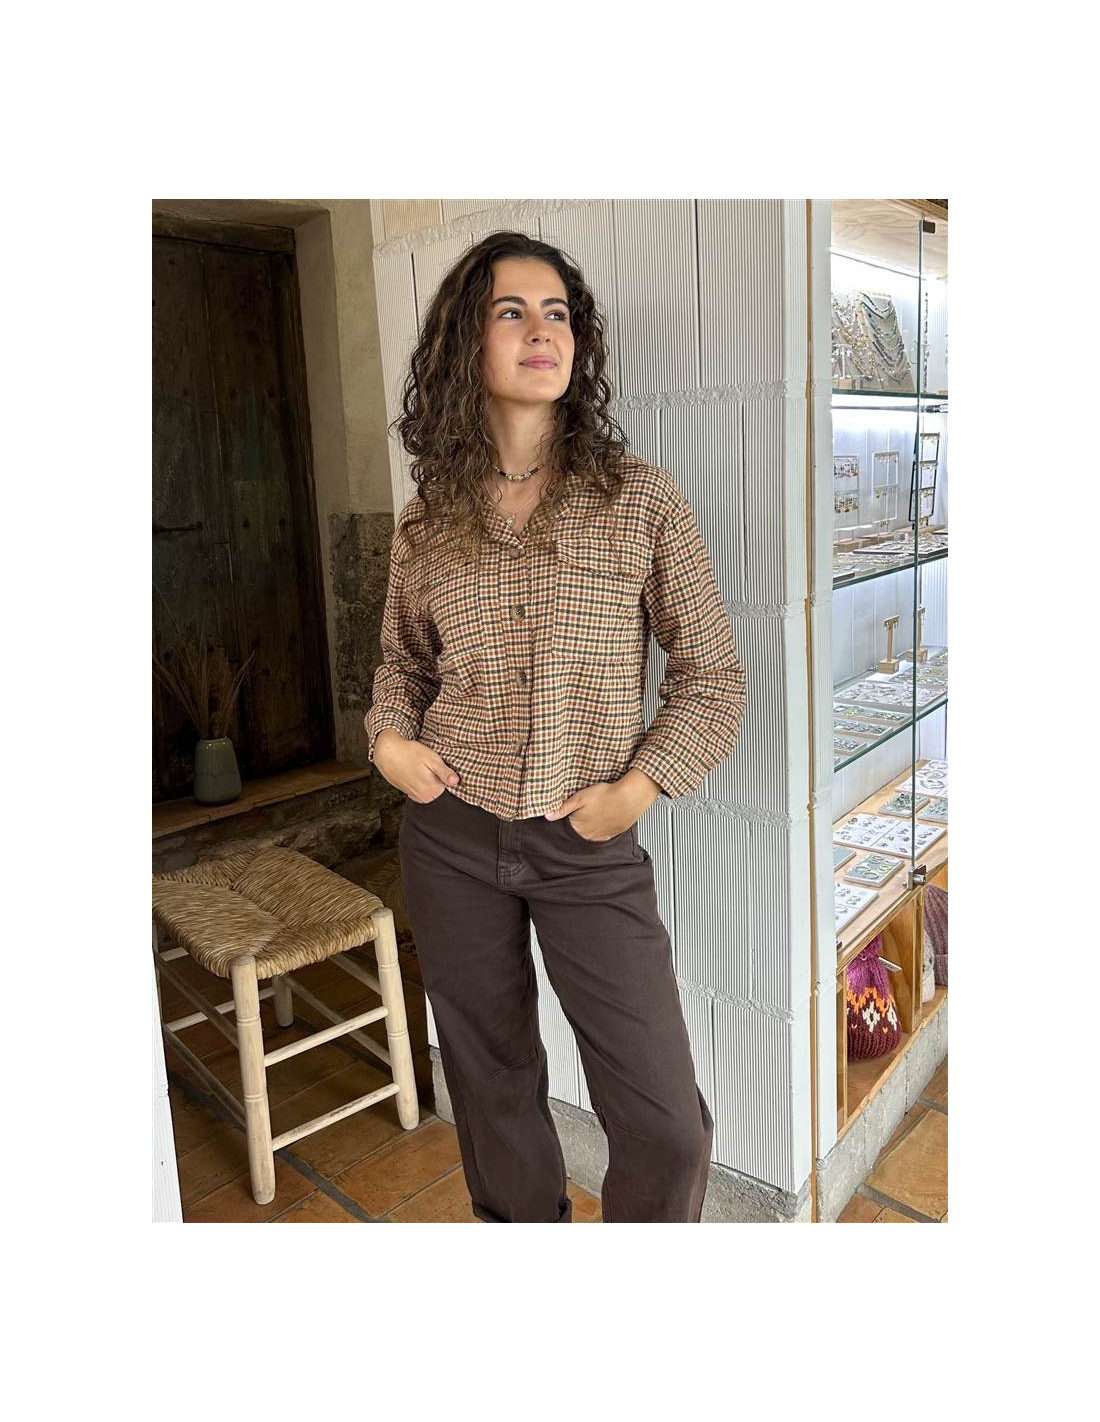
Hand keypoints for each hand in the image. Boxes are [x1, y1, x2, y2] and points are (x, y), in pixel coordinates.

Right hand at [372, 728, 460, 801]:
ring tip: (420, 766)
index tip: (439, 765)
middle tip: (428, 765)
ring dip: (428, 779)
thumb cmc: (410, 753)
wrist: (386, 752)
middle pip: (439, 789)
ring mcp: (414, 796)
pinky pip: (420, 788)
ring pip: (429, 788)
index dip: (446, 774)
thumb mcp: (432, 759)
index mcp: (432, 791)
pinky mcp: (407, 792)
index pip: (449, 787)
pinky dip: (419, 780)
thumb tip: (456, 782)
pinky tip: (414, 769)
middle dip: (437, 778)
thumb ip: (445, 773)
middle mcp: (423, 798)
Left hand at [543, 770, 660, 840]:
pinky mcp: (613, 833)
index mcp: (578, 827)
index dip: (563, 823)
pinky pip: (602, 836)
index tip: (564, 818)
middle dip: (575, 828)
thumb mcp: (580, 797)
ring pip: (589, 837)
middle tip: (579, 816)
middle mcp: (589, 835)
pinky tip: (599, 823)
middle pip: (576, 835)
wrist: (630, 797)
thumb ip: (563, 808)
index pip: (565, 830)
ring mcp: (602, 836)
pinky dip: (599, 831)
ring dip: (587, 830)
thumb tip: (547, 815)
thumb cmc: (606, 795)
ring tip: (589, 818)